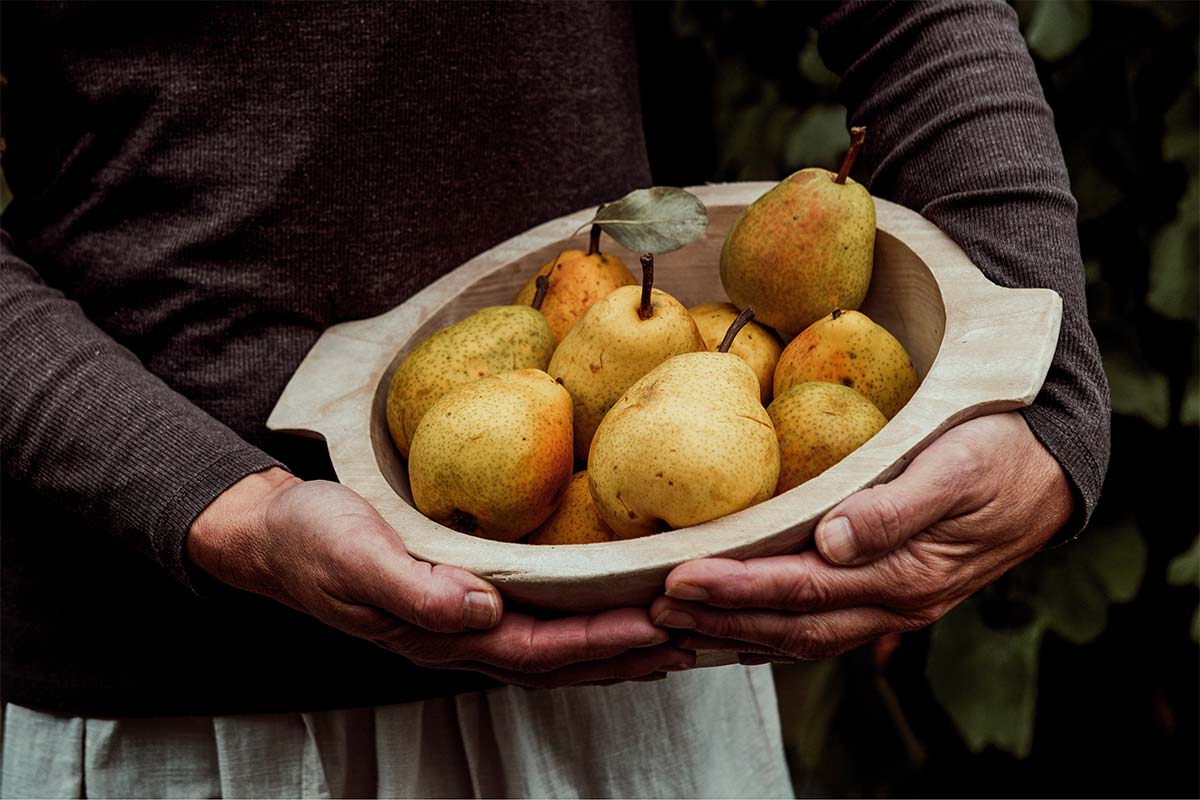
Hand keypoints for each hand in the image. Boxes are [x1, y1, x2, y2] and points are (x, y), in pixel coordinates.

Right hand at [189, 469, 692, 685]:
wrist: (270, 534)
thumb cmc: (311, 541)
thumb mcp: (355, 556)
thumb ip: (414, 590)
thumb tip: (483, 611)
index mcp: (443, 633)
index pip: (543, 648)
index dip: (605, 640)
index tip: (665, 624)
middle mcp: (461, 638)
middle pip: (563, 660)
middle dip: (630, 653)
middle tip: (699, 639)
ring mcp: (461, 624)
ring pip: (555, 647)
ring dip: (616, 647)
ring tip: (675, 637)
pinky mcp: (460, 598)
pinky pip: (537, 621)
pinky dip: (582, 624)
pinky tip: (607, 611)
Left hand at [649, 412, 1073, 662]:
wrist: (1053, 470)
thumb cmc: (1000, 453)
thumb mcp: (958, 468)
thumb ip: (897, 508)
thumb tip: (835, 541)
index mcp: (904, 573)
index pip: (801, 588)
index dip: (736, 588)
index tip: (677, 580)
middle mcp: (892, 601)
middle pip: (790, 624)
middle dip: (719, 620)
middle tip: (653, 610)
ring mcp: (890, 605)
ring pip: (799, 635)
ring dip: (735, 633)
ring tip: (675, 625)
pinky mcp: (887, 594)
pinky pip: (818, 626)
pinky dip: (769, 633)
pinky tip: (735, 631)